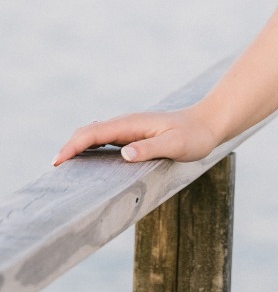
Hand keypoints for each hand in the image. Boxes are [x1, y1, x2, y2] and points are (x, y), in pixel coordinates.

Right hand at [52, 105, 219, 167]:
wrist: (208, 124)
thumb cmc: (194, 136)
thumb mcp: (175, 145)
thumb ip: (149, 149)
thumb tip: (123, 153)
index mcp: (131, 124)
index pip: (94, 133)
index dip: (73, 146)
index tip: (58, 162)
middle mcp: (127, 124)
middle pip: (89, 132)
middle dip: (69, 147)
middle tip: (54, 168)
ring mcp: (129, 129)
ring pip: (95, 135)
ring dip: (77, 147)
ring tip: (64, 167)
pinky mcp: (133, 136)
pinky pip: (105, 140)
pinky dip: (90, 148)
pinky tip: (87, 162)